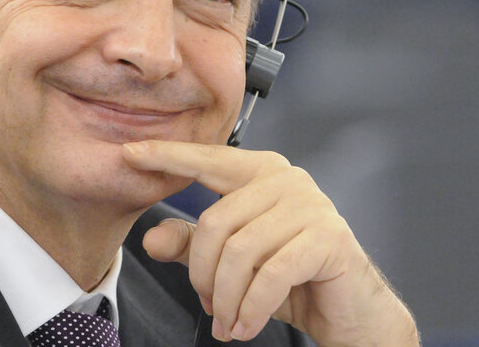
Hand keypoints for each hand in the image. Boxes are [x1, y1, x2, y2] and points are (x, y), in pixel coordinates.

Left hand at [122, 140, 418, 345]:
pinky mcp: (328, 237)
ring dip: (227, 299)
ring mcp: (311, 205)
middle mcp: (288, 180)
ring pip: (240, 251)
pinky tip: (246, 325)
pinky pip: (271, 274)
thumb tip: (152, 239)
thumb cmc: (293, 279)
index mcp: (263, 174)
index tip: (129, 153)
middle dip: (203, 275)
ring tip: (229, 322)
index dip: (169, 156)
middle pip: (216, 221)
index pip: (209, 160)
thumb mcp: (234, 263)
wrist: (350, 310)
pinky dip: (252, 308)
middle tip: (210, 305)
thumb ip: (193, 245)